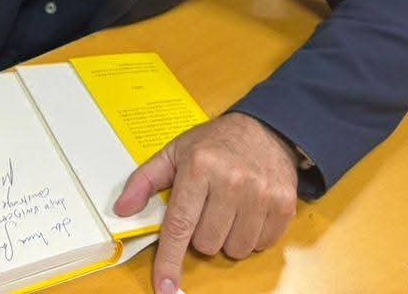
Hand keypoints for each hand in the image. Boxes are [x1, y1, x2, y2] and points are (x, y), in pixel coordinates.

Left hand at [114, 113, 298, 292]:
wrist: (266, 128)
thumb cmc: (214, 143)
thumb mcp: (174, 152)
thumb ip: (145, 181)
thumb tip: (122, 210)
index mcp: (199, 167)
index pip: (180, 225)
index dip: (170, 260)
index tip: (164, 287)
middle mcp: (232, 181)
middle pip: (207, 243)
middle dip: (201, 234)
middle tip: (207, 209)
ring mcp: (261, 194)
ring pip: (234, 249)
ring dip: (227, 238)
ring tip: (228, 210)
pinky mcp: (284, 205)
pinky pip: (261, 245)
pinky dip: (251, 236)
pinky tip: (248, 212)